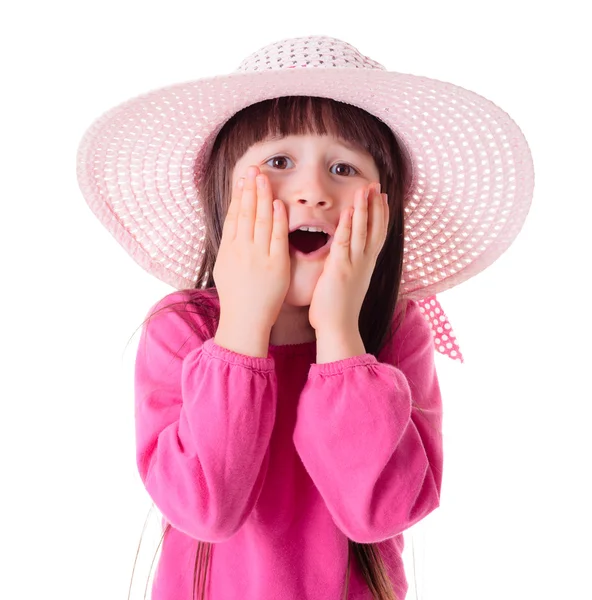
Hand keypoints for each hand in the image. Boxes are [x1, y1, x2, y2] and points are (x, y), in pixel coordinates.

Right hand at [213, 165, 289, 355]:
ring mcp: (258, 257)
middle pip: (245, 213)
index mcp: (228, 250)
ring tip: (264, 178)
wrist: (245, 321)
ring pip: (260, 220)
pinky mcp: (275, 265)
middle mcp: (241, 250)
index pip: (234, 216)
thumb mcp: (225, 269)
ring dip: (262, 197)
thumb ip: (230, 248)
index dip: (238, 195)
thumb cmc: (237, 298)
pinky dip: (278, 219)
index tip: (242, 179)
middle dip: (249, 189)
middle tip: (253, 168)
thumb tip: (233, 229)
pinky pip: (277, 237)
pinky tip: (278, 204)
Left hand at [308, 183, 388, 336]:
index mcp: (366, 265)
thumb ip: (348, 268)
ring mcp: (354, 265)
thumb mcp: (348, 283)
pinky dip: (349, 225)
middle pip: (375, 227)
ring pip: (363, 230)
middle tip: (377, 185)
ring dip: (365, 208)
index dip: (380, 214)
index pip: (377, 234)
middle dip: (376, 205)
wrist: (338, 328)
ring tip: (366, 188)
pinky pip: (346, 242)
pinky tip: (351, 210)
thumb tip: (345, 261)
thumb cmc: (338, 309)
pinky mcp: (340, 269)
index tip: (382, 197)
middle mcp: (364, 262)